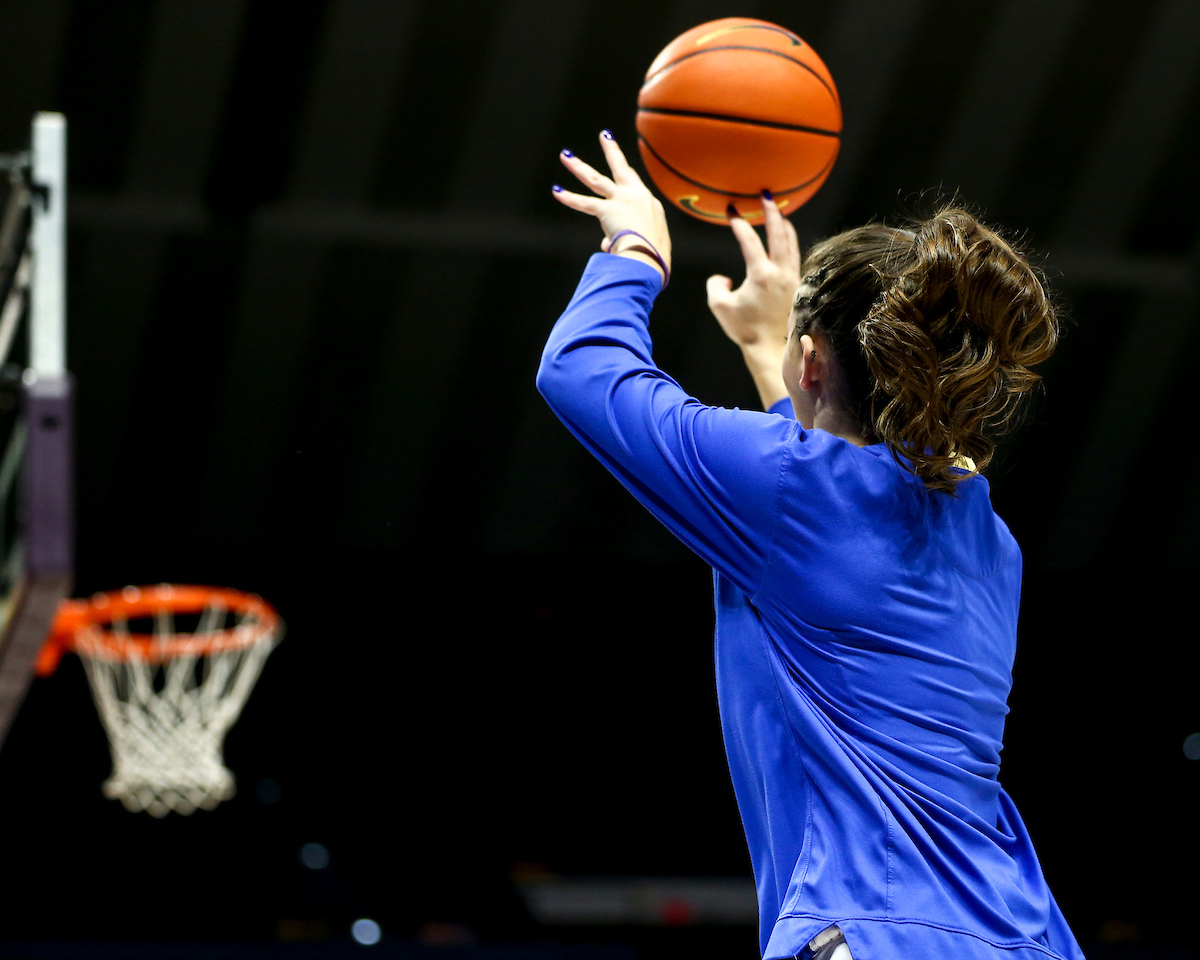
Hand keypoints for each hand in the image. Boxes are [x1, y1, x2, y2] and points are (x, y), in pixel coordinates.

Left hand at [553, 131, 671, 282]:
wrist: (650, 257)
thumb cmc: (654, 258)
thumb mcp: (648, 248)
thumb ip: (627, 242)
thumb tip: (607, 244)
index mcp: (651, 206)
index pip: (636, 191)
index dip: (628, 185)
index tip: (625, 181)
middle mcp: (637, 197)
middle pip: (621, 169)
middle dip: (612, 151)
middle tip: (605, 136)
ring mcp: (621, 201)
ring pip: (595, 179)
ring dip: (578, 167)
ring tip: (565, 156)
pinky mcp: (607, 210)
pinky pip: (584, 203)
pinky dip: (570, 198)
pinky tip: (557, 191)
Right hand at [706, 195, 800, 350]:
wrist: (771, 348)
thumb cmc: (745, 330)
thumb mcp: (720, 307)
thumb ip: (716, 286)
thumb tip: (724, 277)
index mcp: (761, 274)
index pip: (749, 240)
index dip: (739, 224)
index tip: (732, 213)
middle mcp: (780, 272)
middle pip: (779, 232)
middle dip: (772, 211)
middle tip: (766, 196)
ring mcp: (792, 278)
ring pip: (791, 243)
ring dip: (784, 225)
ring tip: (779, 214)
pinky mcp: (798, 285)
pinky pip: (795, 257)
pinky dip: (790, 244)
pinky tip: (786, 242)